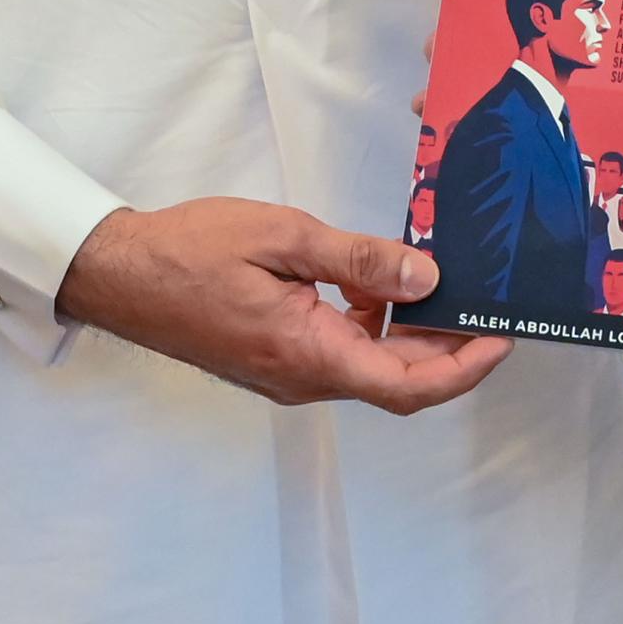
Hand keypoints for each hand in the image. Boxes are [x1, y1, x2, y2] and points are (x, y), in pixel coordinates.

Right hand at [56, 200, 512, 413]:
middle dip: (449, 350)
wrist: (120, 274)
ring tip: (440, 283)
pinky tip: (375, 280)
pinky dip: (372, 324)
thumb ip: (359, 260)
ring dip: (411, 335)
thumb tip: (426, 276)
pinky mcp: (276, 359)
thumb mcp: (284, 238)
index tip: (501, 338)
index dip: (464, 369)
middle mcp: (303, 380)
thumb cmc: (191, 251)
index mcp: (309, 356)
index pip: (408, 386)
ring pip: (371, 368)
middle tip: (486, 304)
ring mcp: (288, 374)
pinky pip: (341, 353)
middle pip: (398, 384)